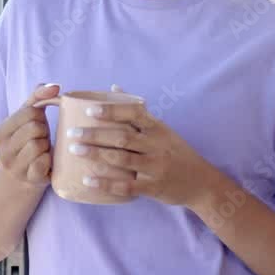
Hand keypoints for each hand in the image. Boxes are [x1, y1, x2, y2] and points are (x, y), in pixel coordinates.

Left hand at [69, 84, 200, 205]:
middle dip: (95, 135)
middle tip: (72, 133)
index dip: (111, 111)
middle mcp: (157, 146)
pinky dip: (105, 183)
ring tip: (75, 151)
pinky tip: (87, 180)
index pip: (134, 113)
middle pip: (122, 137)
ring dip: (95, 155)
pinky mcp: (153, 188)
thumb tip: (114, 86)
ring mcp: (155, 167)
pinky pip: (125, 187)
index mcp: (158, 128)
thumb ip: (138, 111)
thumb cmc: (176, 152)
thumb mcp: (163, 129)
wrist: (202, 183)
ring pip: (121, 160)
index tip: (89, 111)